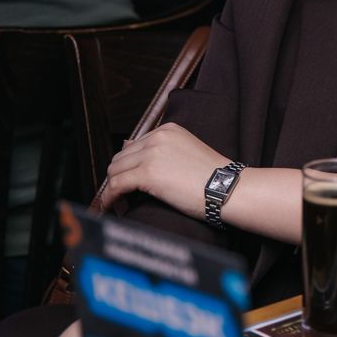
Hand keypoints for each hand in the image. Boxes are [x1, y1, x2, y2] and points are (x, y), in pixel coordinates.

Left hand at [99, 123, 228, 218]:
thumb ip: (158, 147)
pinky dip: (109, 197)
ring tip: (120, 201)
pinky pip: (115, 186)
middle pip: (120, 158)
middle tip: (124, 193)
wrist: (227, 188)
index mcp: (167, 130)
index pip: (133, 147)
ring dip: (113, 187)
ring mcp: (151, 154)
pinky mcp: (147, 174)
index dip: (129, 166)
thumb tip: (126, 145)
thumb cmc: (212, 176)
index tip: (130, 180)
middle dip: (119, 176)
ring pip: (114, 171)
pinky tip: (112, 206)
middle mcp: (157, 137)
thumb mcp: (185, 151)